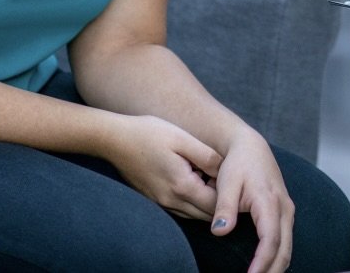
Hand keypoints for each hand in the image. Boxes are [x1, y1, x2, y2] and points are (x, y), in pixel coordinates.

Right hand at [105, 114, 220, 220]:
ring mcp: (161, 203)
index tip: (234, 178)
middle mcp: (171, 201)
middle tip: (228, 180)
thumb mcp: (183, 138)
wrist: (114, 139)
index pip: (216, 205)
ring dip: (207, 202)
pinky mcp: (155, 200)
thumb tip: (226, 170)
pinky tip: (195, 181)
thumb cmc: (150, 133)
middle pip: (206, 215)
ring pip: (194, 215)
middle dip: (221, 202)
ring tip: (211, 178)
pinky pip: (181, 210)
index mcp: (182, 186)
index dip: (229, 195)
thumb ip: (207, 156)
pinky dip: (193, 201)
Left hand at [210, 127, 293, 272]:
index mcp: (270, 202)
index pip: (270, 240)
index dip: (262, 262)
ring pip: (288, 248)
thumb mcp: (227, 182)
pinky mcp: (284, 214)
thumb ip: (224, 208)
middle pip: (284, 250)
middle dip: (271, 271)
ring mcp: (287, 212)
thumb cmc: (238, 164)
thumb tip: (220, 233)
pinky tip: (266, 269)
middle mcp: (284, 209)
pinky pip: (286, 242)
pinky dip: (278, 258)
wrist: (251, 147)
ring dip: (276, 268)